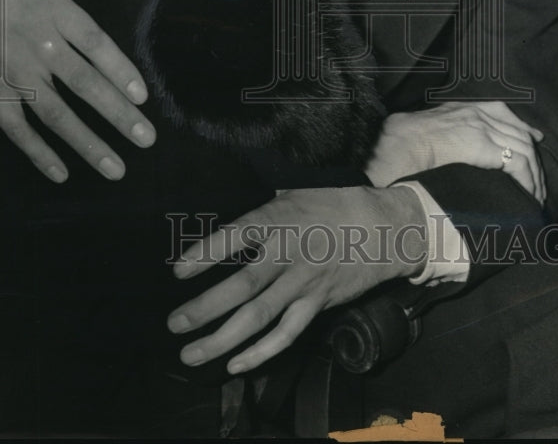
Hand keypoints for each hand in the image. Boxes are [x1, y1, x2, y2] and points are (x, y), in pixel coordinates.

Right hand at [0, 0, 153, 181]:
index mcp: (52, 9)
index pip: (98, 45)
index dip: (122, 72)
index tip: (144, 97)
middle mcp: (38, 45)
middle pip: (87, 85)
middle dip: (120, 116)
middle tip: (146, 140)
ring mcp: (13, 72)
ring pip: (58, 115)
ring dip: (88, 143)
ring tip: (116, 168)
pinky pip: (17, 128)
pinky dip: (38, 152)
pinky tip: (60, 172)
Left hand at [167, 185, 426, 373]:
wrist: (384, 229)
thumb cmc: (333, 205)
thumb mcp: (294, 192)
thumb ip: (262, 207)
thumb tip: (226, 205)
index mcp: (279, 218)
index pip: (236, 236)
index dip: (205, 253)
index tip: (177, 271)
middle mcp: (289, 253)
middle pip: (243, 287)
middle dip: (205, 308)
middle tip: (174, 324)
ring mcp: (304, 283)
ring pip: (260, 318)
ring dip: (223, 340)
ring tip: (191, 353)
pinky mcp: (318, 304)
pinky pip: (287, 334)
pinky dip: (262, 352)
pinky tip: (236, 364)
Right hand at [365, 100, 545, 203]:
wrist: (397, 143)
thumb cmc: (402, 142)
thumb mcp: (426, 128)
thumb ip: (443, 133)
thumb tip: (444, 151)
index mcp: (462, 108)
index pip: (501, 111)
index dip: (521, 126)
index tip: (534, 138)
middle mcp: (476, 114)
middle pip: (518, 133)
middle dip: (533, 158)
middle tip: (538, 181)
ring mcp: (481, 128)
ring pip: (523, 149)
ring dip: (534, 175)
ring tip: (535, 196)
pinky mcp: (484, 146)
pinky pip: (518, 163)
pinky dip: (527, 181)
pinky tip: (527, 195)